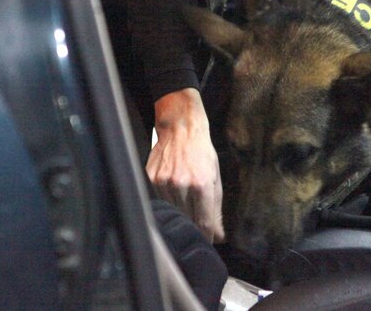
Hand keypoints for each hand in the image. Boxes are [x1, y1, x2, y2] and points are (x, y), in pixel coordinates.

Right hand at [147, 88, 224, 242]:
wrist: (180, 128)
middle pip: (187, 220)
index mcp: (201, 184)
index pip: (203, 222)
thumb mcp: (215, 177)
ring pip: (173, 212)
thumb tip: (218, 234)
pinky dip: (169, 201)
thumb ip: (216, 208)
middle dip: (195, 225)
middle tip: (199, 223)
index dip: (207, 237)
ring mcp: (164, 182)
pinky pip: (161, 201)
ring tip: (186, 200)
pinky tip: (174, 189)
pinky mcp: (151, 179)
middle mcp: (181, 184)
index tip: (209, 243)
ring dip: (181, 213)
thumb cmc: (201, 151)